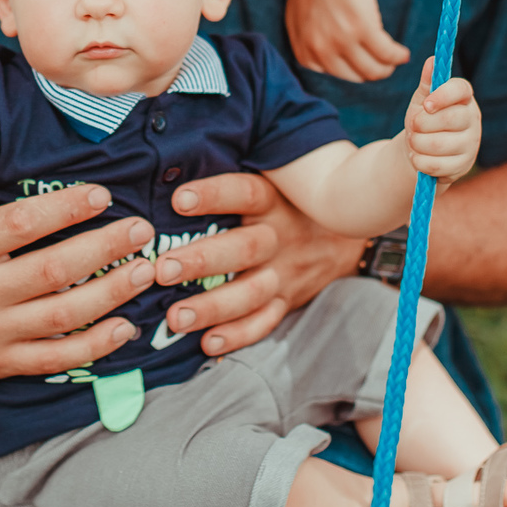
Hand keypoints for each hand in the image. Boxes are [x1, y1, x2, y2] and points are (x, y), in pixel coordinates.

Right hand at [0, 182, 171, 381]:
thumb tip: (6, 134)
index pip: (21, 224)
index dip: (66, 208)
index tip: (102, 194)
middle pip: (52, 270)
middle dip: (103, 248)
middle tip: (140, 229)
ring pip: (61, 316)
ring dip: (110, 294)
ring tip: (145, 271)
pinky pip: (52, 358)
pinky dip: (93, 346)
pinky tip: (126, 326)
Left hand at [155, 172, 367, 354]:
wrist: (344, 236)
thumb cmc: (288, 202)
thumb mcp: (274, 180)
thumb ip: (233, 178)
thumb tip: (172, 164)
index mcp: (273, 201)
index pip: (244, 193)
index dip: (213, 195)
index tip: (178, 200)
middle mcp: (280, 237)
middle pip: (244, 249)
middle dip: (201, 261)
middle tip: (162, 270)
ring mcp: (286, 273)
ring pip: (251, 293)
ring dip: (212, 307)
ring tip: (175, 317)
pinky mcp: (287, 301)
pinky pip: (265, 323)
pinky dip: (238, 336)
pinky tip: (208, 343)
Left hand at [286, 0, 409, 82]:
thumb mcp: (299, 20)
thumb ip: (309, 43)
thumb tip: (325, 62)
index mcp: (305, 53)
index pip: (338, 76)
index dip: (357, 70)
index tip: (367, 63)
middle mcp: (321, 51)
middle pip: (358, 77)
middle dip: (375, 72)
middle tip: (386, 63)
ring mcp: (341, 40)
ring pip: (374, 69)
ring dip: (389, 67)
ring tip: (396, 58)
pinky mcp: (362, 27)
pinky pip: (387, 53)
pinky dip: (398, 56)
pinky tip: (402, 52)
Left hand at [404, 57, 480, 186]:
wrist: (420, 151)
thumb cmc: (423, 120)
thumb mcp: (422, 101)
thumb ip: (427, 83)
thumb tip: (432, 60)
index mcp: (464, 98)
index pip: (462, 89)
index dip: (443, 95)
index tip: (426, 105)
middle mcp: (472, 119)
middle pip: (450, 119)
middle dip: (422, 124)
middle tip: (413, 125)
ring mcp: (471, 144)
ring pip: (439, 144)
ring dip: (417, 143)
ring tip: (413, 141)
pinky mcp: (463, 166)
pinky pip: (436, 165)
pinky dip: (419, 161)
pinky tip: (417, 157)